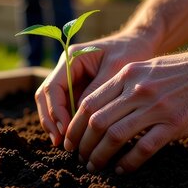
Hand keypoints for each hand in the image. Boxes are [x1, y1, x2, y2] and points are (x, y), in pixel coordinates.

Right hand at [35, 31, 156, 145]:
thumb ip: (97, 91)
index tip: (66, 131)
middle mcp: (65, 67)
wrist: (141, 42)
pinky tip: (76, 139)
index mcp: (71, 57)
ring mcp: (70, 78)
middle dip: (51, 120)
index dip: (56, 111)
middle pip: (46, 96)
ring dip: (57, 124)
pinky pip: (67, 107)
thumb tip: (82, 117)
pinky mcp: (78, 88)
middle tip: (61, 143)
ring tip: (67, 145)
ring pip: (53, 104)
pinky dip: (69, 123)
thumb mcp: (116, 70)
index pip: (53, 87)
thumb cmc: (131, 51)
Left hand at [65, 48, 187, 173]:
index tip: (72, 140)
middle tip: (80, 158)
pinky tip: (122, 169)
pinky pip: (143, 148)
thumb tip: (101, 108)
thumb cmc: (184, 70)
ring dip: (100, 156)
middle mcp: (137, 89)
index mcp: (127, 74)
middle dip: (83, 144)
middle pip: (96, 121)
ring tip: (96, 166)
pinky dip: (128, 162)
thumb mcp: (147, 67)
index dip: (75, 125)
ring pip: (114, 136)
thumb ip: (124, 85)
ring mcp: (156, 106)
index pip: (89, 103)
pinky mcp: (175, 123)